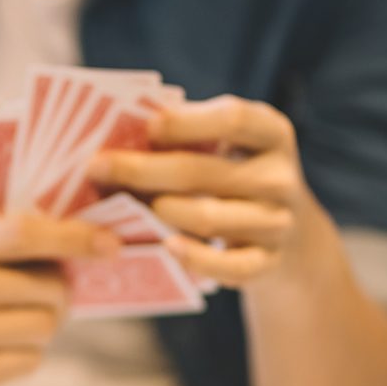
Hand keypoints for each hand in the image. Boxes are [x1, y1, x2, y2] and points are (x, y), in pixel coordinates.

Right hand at [0, 212, 118, 385]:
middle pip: (48, 288)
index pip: (24, 233)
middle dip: (61, 294)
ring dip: (44, 328)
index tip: (111, 246)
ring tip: (15, 325)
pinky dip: (25, 357)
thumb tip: (98, 237)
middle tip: (45, 299)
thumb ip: (22, 239)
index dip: (74, 238)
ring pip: (44, 327)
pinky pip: (29, 362)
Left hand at [89, 95, 327, 288]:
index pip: (233, 119)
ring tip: (125, 208)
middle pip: (204, 173)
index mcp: (272, 134)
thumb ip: (188, 133)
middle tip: (97, 168)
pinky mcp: (267, 263)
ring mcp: (277, 223)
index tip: (145, 127)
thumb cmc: (234, 175)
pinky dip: (195, 258)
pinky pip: (228, 266)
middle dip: (144, 170)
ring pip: (210, 219)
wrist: (289, 234)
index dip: (186, 122)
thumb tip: (119, 127)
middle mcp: (280, 177)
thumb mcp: (227, 146)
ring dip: (162, 212)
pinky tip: (167, 246)